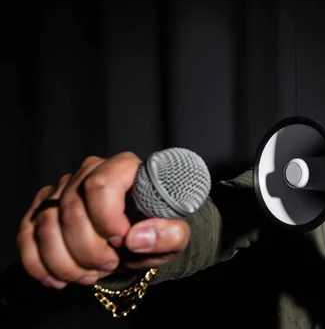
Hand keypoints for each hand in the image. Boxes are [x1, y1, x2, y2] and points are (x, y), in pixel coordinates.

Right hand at [16, 151, 190, 288]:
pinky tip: (59, 279)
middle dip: (88, 249)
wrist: (141, 238)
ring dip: (65, 261)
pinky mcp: (43, 207)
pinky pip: (27, 235)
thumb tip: (137, 237)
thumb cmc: (159, 230)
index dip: (107, 220)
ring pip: (46, 224)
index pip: (102, 185)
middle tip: (109, 265)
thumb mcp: (177, 236)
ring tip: (89, 274)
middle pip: (72, 210)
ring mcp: (63, 187)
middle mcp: (91, 170)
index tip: (122, 242)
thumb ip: (168, 234)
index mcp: (125, 167)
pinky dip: (39, 264)